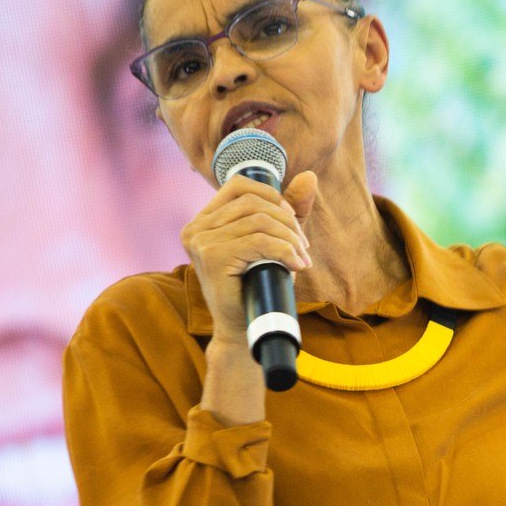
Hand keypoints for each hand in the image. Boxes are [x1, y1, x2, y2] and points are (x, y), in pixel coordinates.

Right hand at [180, 171, 317, 346]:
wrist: (241, 329)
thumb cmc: (257, 285)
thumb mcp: (275, 242)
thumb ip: (289, 210)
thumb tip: (310, 176)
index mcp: (203, 221)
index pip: (238, 186)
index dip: (271, 195)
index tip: (291, 219)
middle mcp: (196, 228)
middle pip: (253, 203)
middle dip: (287, 221)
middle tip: (303, 246)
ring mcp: (201, 242)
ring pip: (259, 221)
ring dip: (289, 238)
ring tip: (301, 257)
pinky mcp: (213, 258)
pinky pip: (259, 242)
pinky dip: (284, 250)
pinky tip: (296, 265)